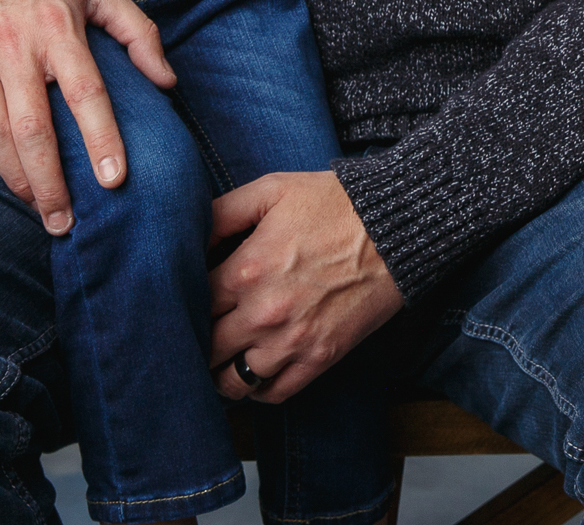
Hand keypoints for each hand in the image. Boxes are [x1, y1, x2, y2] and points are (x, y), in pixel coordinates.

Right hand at [0, 0, 175, 235]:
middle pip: (32, 130)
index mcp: (57, 26)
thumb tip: (167, 81)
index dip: (102, 140)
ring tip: (38, 207)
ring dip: (15, 178)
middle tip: (65, 222)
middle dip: (50, 183)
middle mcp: (14, 47)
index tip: (114, 181)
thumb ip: (137, 33)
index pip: (85, 93)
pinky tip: (2, 167)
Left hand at [209, 171, 404, 400]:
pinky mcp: (320, 358)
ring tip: (224, 357)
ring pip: (233, 381)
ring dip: (222, 371)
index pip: (191, 305)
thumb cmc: (334, 203)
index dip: (186, 303)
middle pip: (206, 348)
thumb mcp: (273, 189)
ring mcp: (292, 341)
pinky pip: (273, 394)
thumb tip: (186, 236)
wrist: (398, 226)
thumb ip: (222, 212)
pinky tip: (255, 370)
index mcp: (245, 270)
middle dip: (199, 340)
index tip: (191, 299)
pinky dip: (258, 389)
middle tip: (202, 330)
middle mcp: (262, 314)